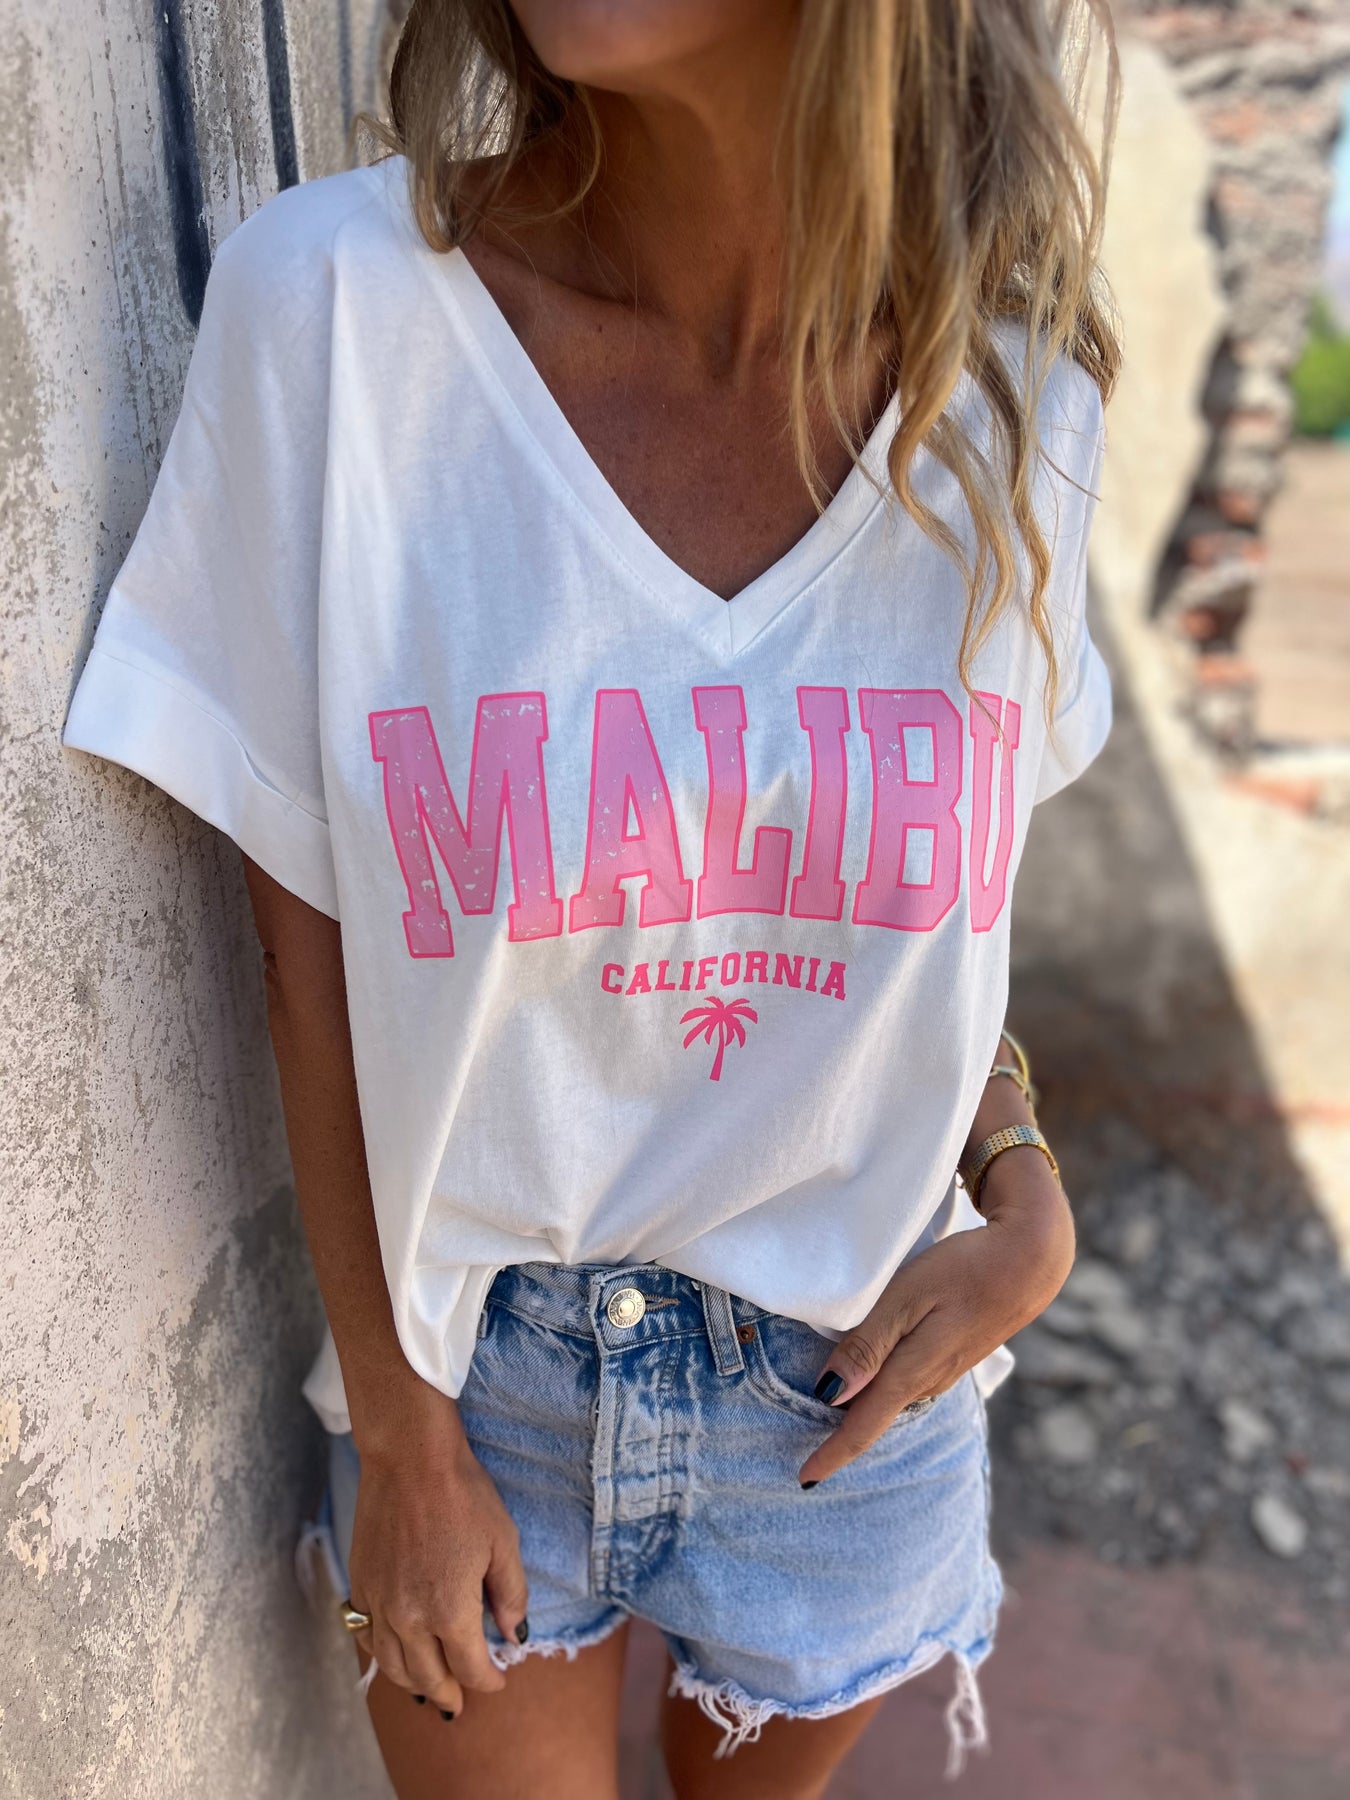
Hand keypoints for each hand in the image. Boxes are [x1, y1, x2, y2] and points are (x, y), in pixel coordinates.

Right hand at [345, 1378, 528, 1717]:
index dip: (489, 1681)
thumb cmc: (463, 1495)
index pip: (471, 1669)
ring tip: (429, 1689)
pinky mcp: (360, 1586)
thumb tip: (514, 1635)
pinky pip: (366, 1637)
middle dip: (450, 1693)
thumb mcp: (503, 1543)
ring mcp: (379, 1605)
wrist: (410, 1459)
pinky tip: (393, 1653)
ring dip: (413, 1683)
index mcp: (451, 1612)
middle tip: (460, 1701)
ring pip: (393, 1667)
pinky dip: (381, 1655)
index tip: (499, 1680)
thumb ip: (510, 1595)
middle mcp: (409, 1619)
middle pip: (429, 1678)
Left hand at [798, 1149, 1073, 1486]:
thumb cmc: (963, 1270)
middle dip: (842, 1441)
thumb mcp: (905, 1298)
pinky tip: (874, 1388)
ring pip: (893, 1401)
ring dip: (863, 1416)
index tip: (803, 1481)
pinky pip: (909, 1385)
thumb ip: (867, 1345)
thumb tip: (829, 1394)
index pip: (864, 1427)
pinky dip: (884, 1393)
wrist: (1030, 1263)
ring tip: (830, 1429)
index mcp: (912, 1371)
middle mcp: (929, 1382)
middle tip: (806, 1462)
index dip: (832, 1456)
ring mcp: (945, 1371)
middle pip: (876, 1418)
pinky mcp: (954, 1355)